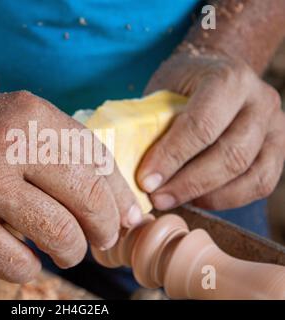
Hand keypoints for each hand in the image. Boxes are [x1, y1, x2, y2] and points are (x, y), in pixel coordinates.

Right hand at [0, 87, 139, 282]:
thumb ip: (54, 150)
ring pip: (61, 235)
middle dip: (106, 229)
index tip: (129, 218)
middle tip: (102, 241)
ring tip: (65, 251)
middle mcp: (12, 143)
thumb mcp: (8, 117)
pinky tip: (23, 258)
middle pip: (89, 199)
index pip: (98, 160)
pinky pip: (17, 261)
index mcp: (31, 114)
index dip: (121, 196)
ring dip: (72, 251)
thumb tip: (106, 196)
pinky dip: (30, 268)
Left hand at [138, 51, 284, 210]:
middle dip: (188, 183)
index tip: (145, 181)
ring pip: (250, 174)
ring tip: (172, 200)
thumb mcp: (162, 91)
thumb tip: (129, 167)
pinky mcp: (279, 149)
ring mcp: (276, 126)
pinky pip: (261, 184)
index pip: (202, 125)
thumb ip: (152, 123)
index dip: (172, 158)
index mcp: (229, 78)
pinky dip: (228, 199)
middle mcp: (261, 100)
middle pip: (230, 155)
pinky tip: (197, 198)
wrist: (213, 73)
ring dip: (207, 195)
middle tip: (157, 197)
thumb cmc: (181, 85)